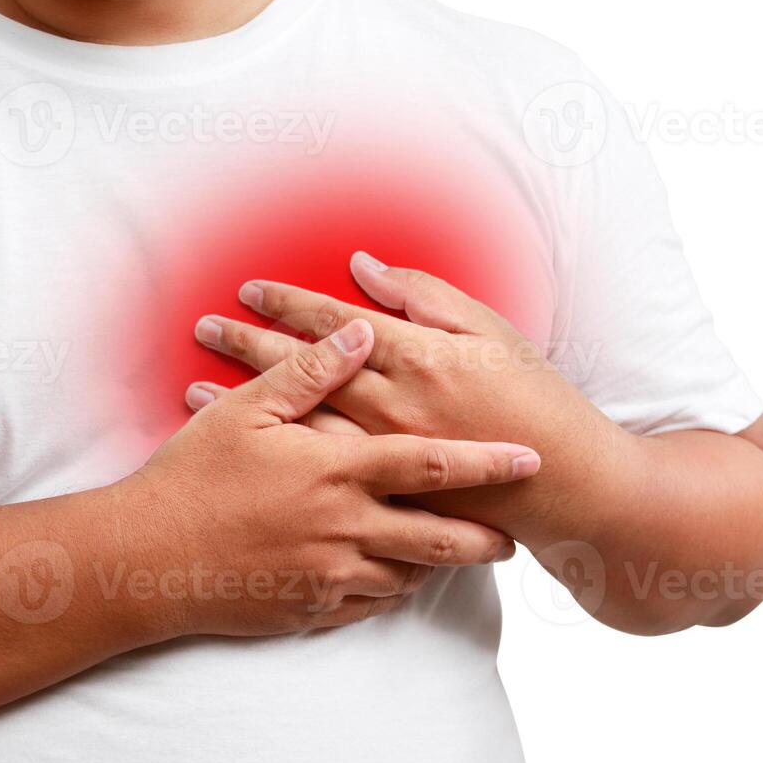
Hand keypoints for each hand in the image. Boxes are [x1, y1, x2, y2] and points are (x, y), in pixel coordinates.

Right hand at [126, 318, 541, 637]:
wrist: (145, 560)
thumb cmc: (190, 479)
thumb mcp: (243, 411)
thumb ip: (309, 372)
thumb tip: (360, 333)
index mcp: (335, 471)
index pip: (429, 463)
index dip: (484, 461)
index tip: (527, 459)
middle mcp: (344, 527)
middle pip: (439, 536)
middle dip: (485, 536)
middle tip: (514, 535)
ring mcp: (330, 574)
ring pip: (410, 574)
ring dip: (441, 564)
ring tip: (461, 553)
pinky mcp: (310, 609)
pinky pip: (372, 605)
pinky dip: (394, 590)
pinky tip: (398, 578)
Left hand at [189, 251, 625, 542]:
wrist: (567, 487)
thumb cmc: (534, 400)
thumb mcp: (488, 331)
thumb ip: (423, 296)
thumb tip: (365, 267)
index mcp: (420, 358)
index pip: (335, 322)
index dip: (288, 302)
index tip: (248, 289)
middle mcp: (393, 407)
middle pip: (303, 369)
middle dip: (248, 345)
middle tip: (203, 328)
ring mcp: (384, 456)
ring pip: (296, 420)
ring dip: (245, 401)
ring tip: (195, 385)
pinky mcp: (385, 495)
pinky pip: (315, 470)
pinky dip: (273, 453)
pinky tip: (240, 446)